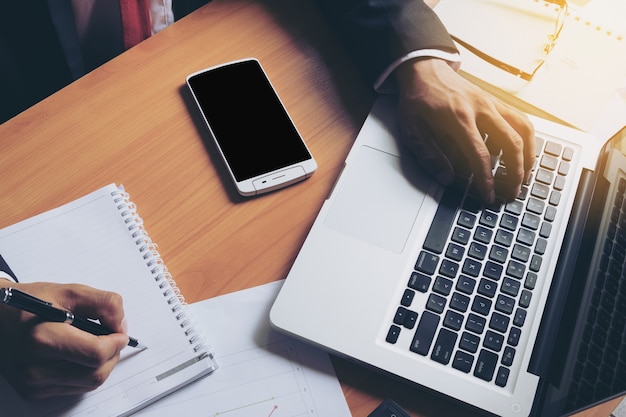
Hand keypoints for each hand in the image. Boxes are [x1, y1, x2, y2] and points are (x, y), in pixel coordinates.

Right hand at [0, 282, 127, 399]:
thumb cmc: (32, 302)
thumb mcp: (70, 292)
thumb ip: (104, 304)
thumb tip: (121, 326)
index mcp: (42, 337)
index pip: (96, 353)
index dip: (116, 343)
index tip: (120, 333)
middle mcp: (35, 366)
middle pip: (96, 373)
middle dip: (113, 355)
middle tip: (112, 338)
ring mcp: (33, 382)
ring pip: (88, 383)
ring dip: (102, 365)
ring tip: (96, 344)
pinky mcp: (33, 391)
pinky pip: (75, 388)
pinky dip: (86, 372)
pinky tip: (79, 355)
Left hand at [395, 58, 534, 202]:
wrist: (424, 69)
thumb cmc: (417, 99)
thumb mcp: (411, 129)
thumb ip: (428, 155)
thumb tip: (446, 178)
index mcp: (458, 118)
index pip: (479, 155)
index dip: (486, 179)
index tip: (489, 196)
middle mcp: (480, 109)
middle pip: (511, 143)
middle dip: (515, 172)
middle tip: (512, 192)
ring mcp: (492, 102)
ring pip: (523, 129)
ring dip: (528, 155)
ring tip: (524, 175)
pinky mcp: (496, 100)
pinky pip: (521, 119)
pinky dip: (527, 138)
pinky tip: (524, 152)